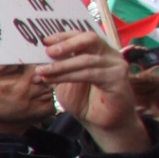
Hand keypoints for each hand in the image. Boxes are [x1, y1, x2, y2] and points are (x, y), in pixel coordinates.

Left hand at [38, 30, 148, 153]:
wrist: (100, 122)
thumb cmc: (84, 99)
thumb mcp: (65, 79)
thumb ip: (57, 66)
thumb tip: (39, 55)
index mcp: (98, 50)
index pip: (81, 35)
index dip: (63, 36)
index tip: (45, 41)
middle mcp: (109, 54)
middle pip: (89, 39)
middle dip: (66, 44)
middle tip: (48, 51)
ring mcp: (116, 65)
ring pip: (86, 59)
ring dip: (61, 65)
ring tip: (43, 71)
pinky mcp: (118, 78)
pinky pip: (90, 73)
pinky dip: (69, 76)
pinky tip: (54, 80)